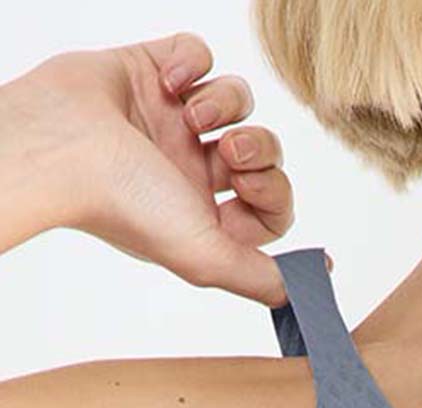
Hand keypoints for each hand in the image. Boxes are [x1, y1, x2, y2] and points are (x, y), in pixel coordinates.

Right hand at [17, 31, 302, 304]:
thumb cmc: (126, 205)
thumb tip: (313, 289)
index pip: (271, 207)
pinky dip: (192, 64)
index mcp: (204, 217)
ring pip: (237, 102)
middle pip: (263, 154)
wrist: (60, 146)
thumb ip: (264, 279)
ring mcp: (170, 122)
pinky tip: (169, 85)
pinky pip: (197, 56)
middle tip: (230, 152)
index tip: (247, 189)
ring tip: (193, 117)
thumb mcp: (208, 259)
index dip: (274, 194)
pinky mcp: (150, 73)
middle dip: (260, 149)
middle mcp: (190, 171)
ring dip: (227, 106)